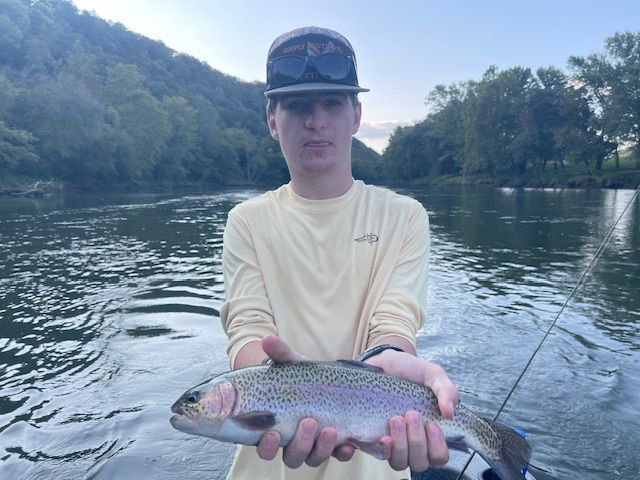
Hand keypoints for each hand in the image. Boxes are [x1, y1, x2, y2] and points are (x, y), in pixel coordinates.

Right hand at [255, 336, 355, 466]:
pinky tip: (350, 442)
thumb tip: (266, 339)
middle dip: (299, 444)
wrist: (344, 381)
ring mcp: (319, 445)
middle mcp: (297, 441)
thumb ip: (282, 355)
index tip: (273, 434)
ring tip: (330, 429)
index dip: (267, 446)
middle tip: (308, 422)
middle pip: (293, 456)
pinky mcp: (340, 444)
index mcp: (280, 426)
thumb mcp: (298, 366)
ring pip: (315, 458)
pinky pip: (341, 455)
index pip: (267, 446)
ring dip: (322, 448)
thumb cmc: (311, 378)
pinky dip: (345, 451)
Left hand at [365, 349, 458, 470]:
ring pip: (399, 462)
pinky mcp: (372, 438)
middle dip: (417, 441)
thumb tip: (450, 413)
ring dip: (400, 445)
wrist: (383, 360)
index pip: (439, 457)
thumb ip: (447, 391)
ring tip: (396, 419)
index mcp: (430, 433)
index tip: (433, 426)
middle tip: (412, 414)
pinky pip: (377, 455)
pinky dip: (381, 449)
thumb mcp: (433, 375)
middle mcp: (412, 443)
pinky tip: (382, 436)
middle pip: (419, 463)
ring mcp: (392, 442)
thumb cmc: (411, 371)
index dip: (438, 448)